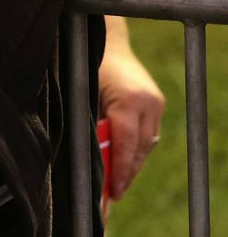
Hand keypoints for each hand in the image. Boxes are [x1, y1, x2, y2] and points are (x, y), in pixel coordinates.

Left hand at [99, 46, 164, 199]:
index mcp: (129, 100)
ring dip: (132, 164)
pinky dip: (135, 149)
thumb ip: (89, 127)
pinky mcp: (156, 103)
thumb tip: (87, 161)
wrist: (106, 41)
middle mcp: (148, 103)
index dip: (120, 172)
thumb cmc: (85, 66)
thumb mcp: (81, 95)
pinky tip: (123, 161)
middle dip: (127, 174)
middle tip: (113, 195)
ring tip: (117, 183)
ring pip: (146, 144)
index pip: (126, 145)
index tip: (113, 193)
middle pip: (140, 149)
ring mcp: (155, 103)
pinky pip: (147, 134)